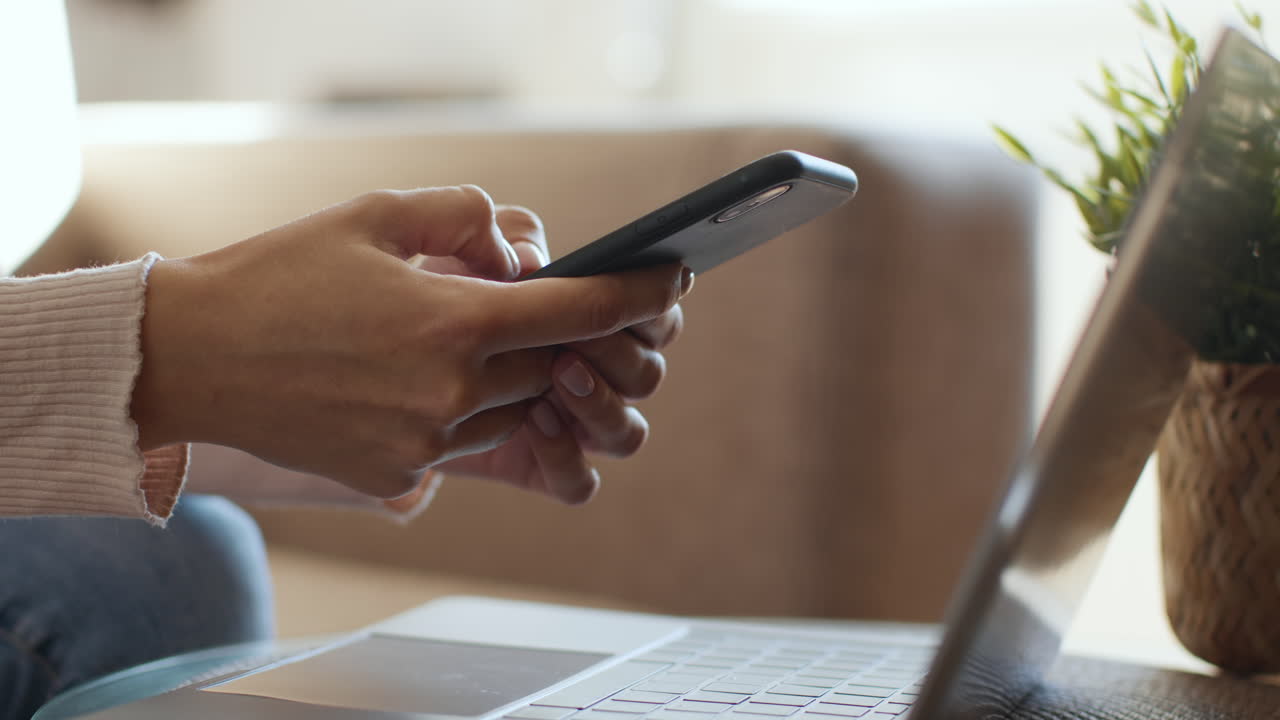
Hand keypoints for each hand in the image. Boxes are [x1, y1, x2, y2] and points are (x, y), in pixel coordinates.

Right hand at [131, 186, 688, 501]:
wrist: (193, 357)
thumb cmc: (280, 275)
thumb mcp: (375, 214)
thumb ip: (467, 217)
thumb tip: (524, 251)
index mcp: (452, 323)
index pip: (579, 312)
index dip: (635, 295)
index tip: (670, 283)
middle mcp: (450, 394)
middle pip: (554, 366)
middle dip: (561, 335)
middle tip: (548, 305)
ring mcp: (425, 445)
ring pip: (514, 407)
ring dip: (511, 374)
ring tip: (463, 339)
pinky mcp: (398, 475)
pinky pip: (466, 441)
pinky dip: (465, 409)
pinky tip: (418, 378)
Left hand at [420, 207, 686, 502]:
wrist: (347, 358)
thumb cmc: (403, 286)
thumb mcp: (441, 238)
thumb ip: (495, 228)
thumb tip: (531, 263)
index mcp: (583, 315)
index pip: (652, 313)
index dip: (655, 302)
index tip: (645, 284)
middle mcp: (586, 373)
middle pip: (648, 374)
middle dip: (623, 351)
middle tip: (580, 334)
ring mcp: (564, 424)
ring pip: (626, 432)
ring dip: (604, 402)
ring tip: (560, 373)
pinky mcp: (530, 466)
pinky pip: (577, 482)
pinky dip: (567, 455)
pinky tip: (534, 420)